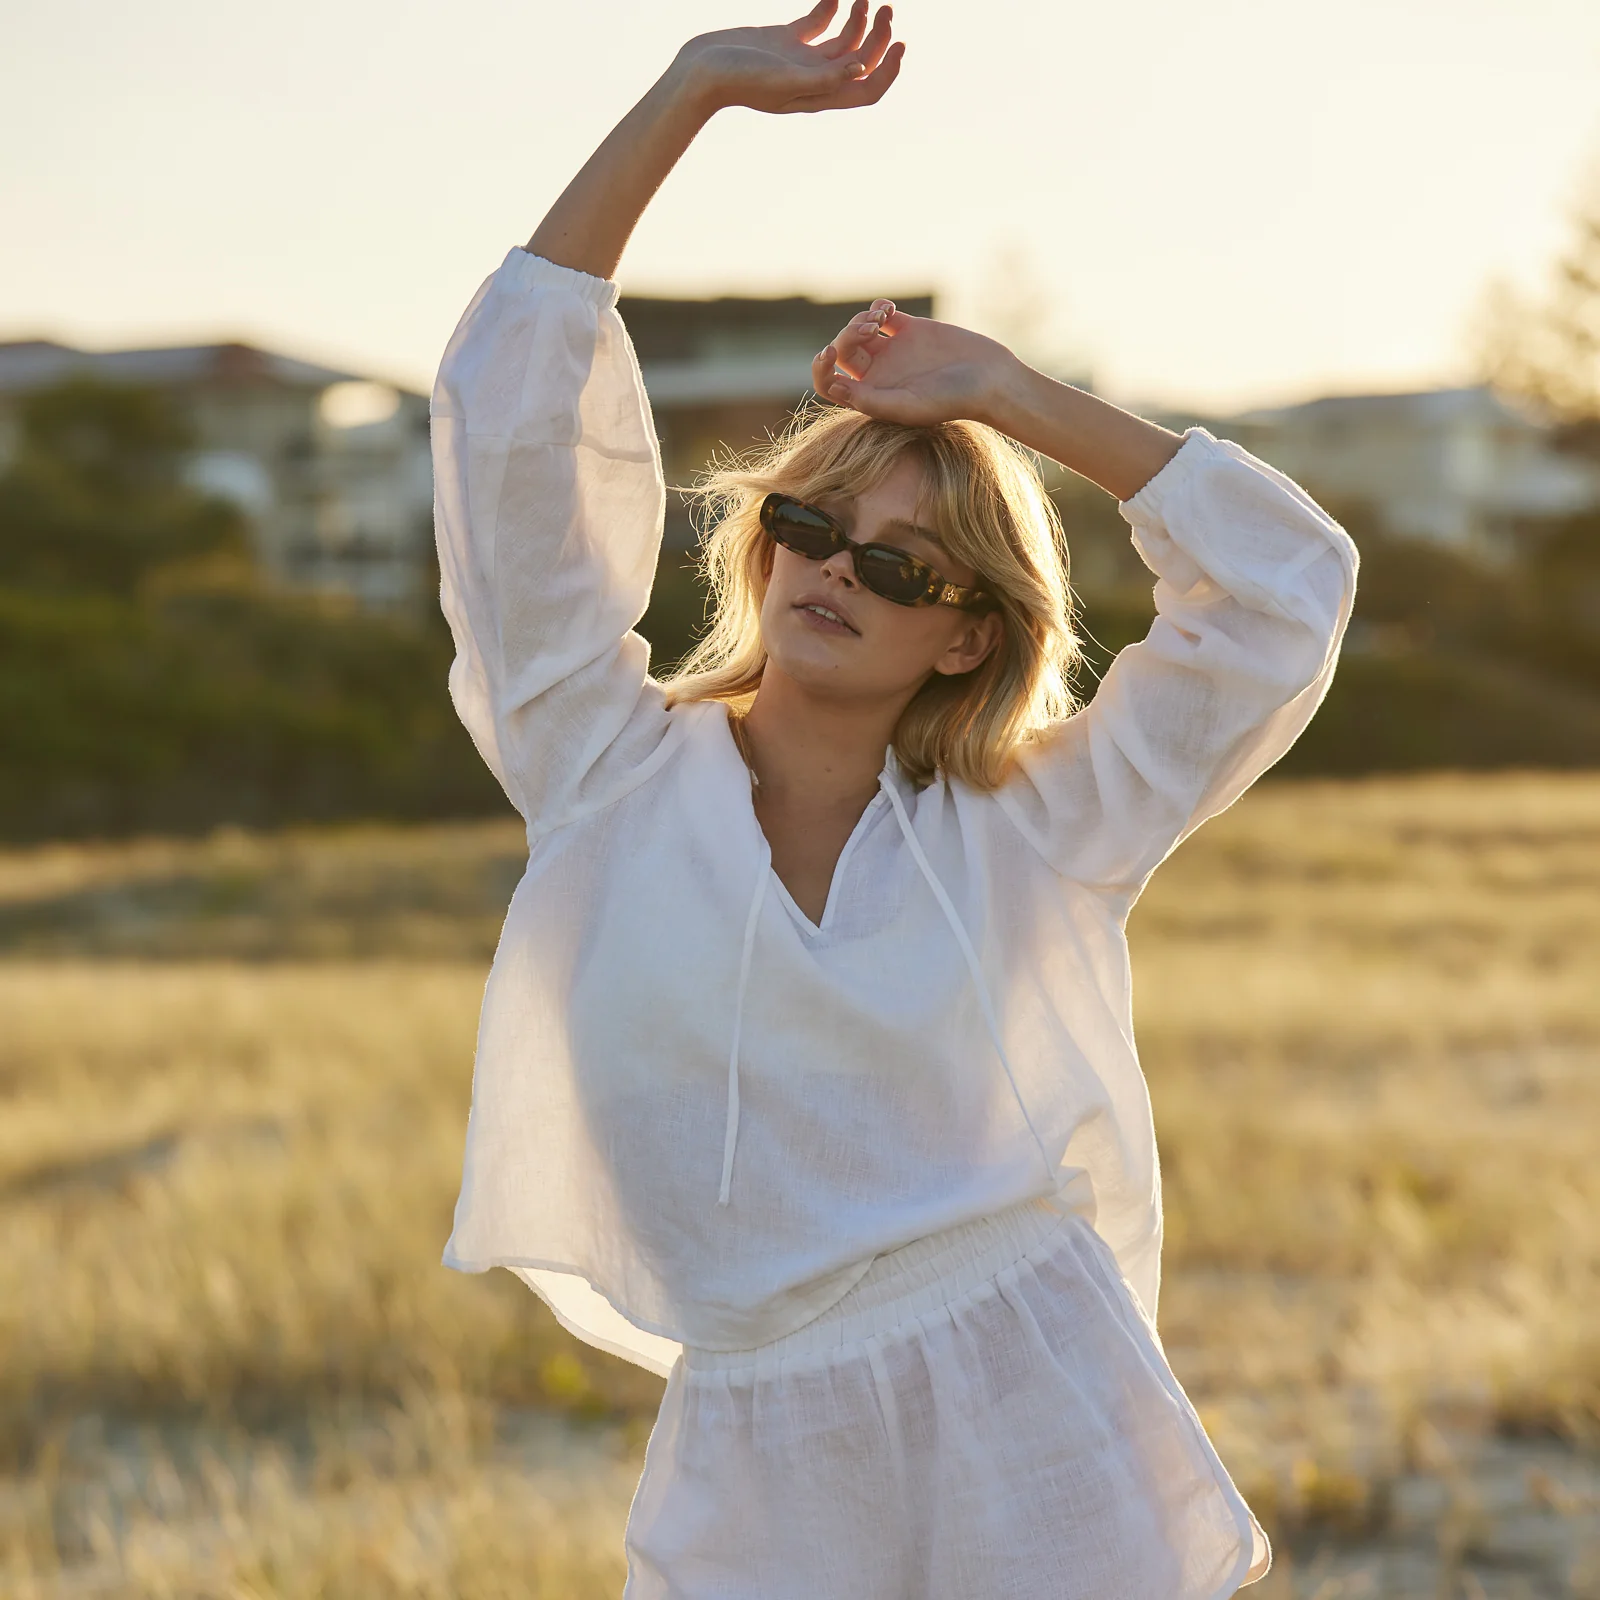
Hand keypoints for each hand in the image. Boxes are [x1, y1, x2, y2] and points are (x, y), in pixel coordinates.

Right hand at [675, 0, 902, 116]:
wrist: (699, 72)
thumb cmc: (738, 79)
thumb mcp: (783, 80)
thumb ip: (823, 78)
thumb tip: (860, 69)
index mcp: (818, 95)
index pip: (866, 90)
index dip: (888, 71)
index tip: (900, 44)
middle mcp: (813, 79)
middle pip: (859, 60)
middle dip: (878, 36)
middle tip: (886, 8)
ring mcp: (799, 59)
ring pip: (842, 39)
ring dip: (859, 18)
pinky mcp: (784, 40)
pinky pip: (817, 22)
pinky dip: (831, 6)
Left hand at [812, 303, 1023, 427]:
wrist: (989, 380)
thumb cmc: (952, 401)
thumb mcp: (909, 407)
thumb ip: (871, 401)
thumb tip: (836, 386)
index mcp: (872, 397)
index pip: (831, 384)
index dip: (822, 368)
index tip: (830, 353)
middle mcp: (879, 375)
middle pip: (843, 350)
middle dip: (848, 335)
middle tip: (870, 330)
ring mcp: (894, 351)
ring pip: (859, 329)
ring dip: (861, 318)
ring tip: (880, 319)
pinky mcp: (911, 330)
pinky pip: (882, 314)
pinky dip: (878, 306)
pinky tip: (887, 309)